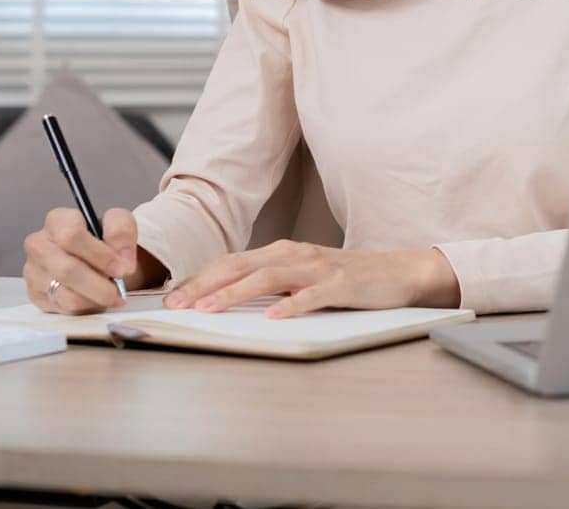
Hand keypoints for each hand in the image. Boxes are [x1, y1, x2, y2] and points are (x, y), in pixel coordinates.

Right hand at [23, 206, 148, 313]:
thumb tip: (122, 261)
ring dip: (94, 298)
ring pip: (65, 294)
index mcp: (57, 220)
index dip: (99, 254)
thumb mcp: (119, 223)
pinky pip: (63, 308)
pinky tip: (96, 299)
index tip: (121, 269)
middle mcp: (39, 245)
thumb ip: (122, 232)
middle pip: (67, 270)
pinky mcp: (36, 295)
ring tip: (111, 295)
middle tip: (119, 290)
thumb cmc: (104, 238)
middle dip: (98, 285)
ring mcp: (34, 271)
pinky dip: (85, 307)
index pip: (71, 235)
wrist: (95, 259)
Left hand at [164, 240, 459, 318]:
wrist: (397, 271)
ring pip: (268, 277)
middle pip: (240, 266)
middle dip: (203, 284)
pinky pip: (311, 295)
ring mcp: (317, 268)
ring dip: (235, 293)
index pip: (230, 262)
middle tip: (175, 303)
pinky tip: (274, 316)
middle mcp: (294, 254)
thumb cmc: (345, 279)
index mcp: (280, 253)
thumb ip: (269, 285)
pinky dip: (291, 305)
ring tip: (209, 308)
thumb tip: (224, 299)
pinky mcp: (341, 284)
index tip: (170, 296)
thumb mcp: (300, 277)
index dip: (198, 277)